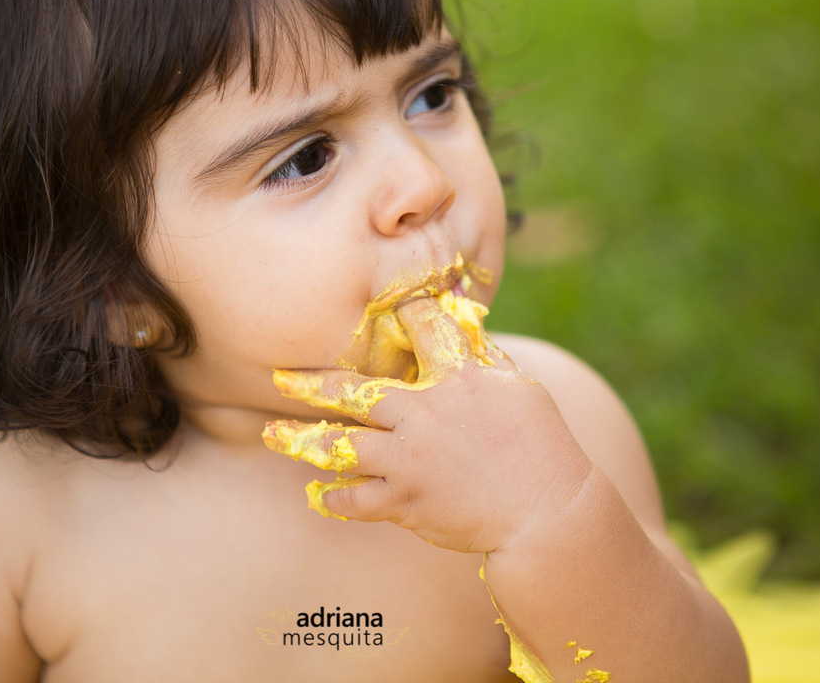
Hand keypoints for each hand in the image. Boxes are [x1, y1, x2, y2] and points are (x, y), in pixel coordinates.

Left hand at [263, 296, 593, 553]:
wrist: (548, 510)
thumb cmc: (540, 444)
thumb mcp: (519, 386)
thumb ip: (482, 354)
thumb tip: (461, 320)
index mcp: (457, 378)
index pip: (421, 328)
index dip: (405, 312)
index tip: (386, 308)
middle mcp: (425, 414)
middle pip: (355, 391)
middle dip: (312, 383)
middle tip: (280, 378)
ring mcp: (411, 459)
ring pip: (341, 446)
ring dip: (301, 441)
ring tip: (271, 435)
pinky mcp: (406, 501)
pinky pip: (357, 500)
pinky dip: (335, 498)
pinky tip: (318, 494)